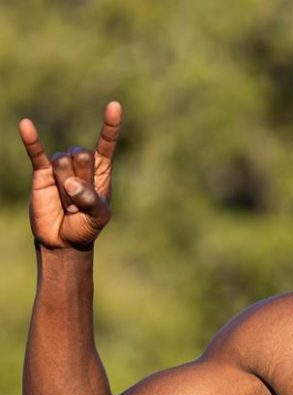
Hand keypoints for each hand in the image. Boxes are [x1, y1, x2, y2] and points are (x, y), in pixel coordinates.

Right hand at [19, 101, 121, 248]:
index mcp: (102, 170)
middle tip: (79, 202)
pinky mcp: (41, 173)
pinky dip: (31, 139)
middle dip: (81, 181)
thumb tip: (71, 183)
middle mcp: (81, 164)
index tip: (114, 105)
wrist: (63, 239)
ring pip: (62, 162)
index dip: (110, 126)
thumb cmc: (86, 226)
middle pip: (81, 155)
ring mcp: (60, 166)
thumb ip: (90, 200)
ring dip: (64, 188)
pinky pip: (36, 153)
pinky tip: (25, 124)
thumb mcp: (98, 217)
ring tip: (67, 203)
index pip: (106, 143)